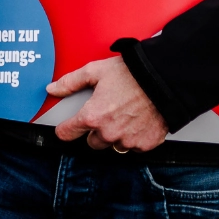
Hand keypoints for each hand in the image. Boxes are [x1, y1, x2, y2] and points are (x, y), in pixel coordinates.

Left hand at [48, 56, 167, 151]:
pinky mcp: (145, 144)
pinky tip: (137, 121)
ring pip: (113, 145)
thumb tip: (53, 89)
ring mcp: (127, 140)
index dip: (65, 129)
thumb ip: (70, 82)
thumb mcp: (95, 71)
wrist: (165, 81)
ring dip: (115, 135)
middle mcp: (108, 132)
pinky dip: (134, 137)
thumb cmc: (132, 74)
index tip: (67, 128)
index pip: (67, 133)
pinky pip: (133, 146)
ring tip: (124, 115)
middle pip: (92, 142)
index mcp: (92, 116)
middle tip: (106, 113)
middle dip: (95, 130)